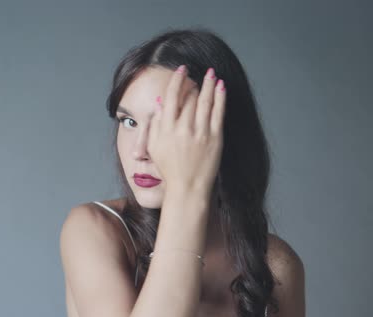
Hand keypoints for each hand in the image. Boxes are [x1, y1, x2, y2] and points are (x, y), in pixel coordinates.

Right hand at [148, 65, 225, 196]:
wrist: (187, 187)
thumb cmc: (169, 168)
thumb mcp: (154, 146)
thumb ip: (155, 124)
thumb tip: (161, 103)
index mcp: (166, 129)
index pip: (172, 97)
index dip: (177, 80)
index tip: (181, 69)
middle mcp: (183, 128)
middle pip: (190, 97)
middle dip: (194, 81)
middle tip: (197, 72)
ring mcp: (201, 133)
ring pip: (206, 101)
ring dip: (209, 84)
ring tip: (211, 73)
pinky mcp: (215, 138)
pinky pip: (218, 113)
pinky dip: (220, 98)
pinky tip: (221, 87)